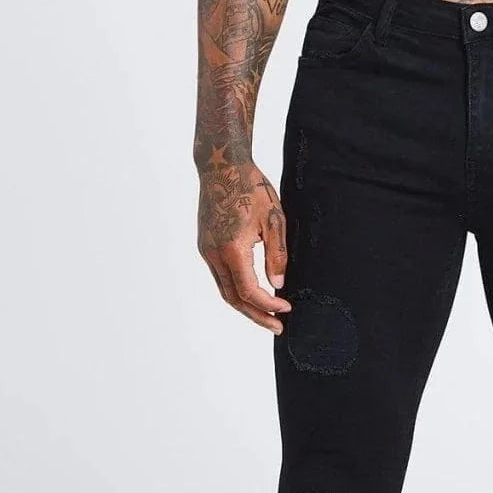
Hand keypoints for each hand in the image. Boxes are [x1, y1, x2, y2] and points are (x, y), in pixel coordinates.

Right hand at [197, 160, 290, 332]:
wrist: (222, 165)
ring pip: (224, 289)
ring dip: (245, 305)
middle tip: (278, 327)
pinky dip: (235, 289)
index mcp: (232, 249)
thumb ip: (277, 255)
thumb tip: (279, 284)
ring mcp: (206, 250)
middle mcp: (213, 254)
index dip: (268, 305)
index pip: (249, 291)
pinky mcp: (205, 244)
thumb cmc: (251, 188)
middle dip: (256, 315)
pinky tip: (251, 291)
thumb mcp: (274, 220)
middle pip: (233, 298)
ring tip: (267, 314)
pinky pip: (219, 276)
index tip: (286, 309)